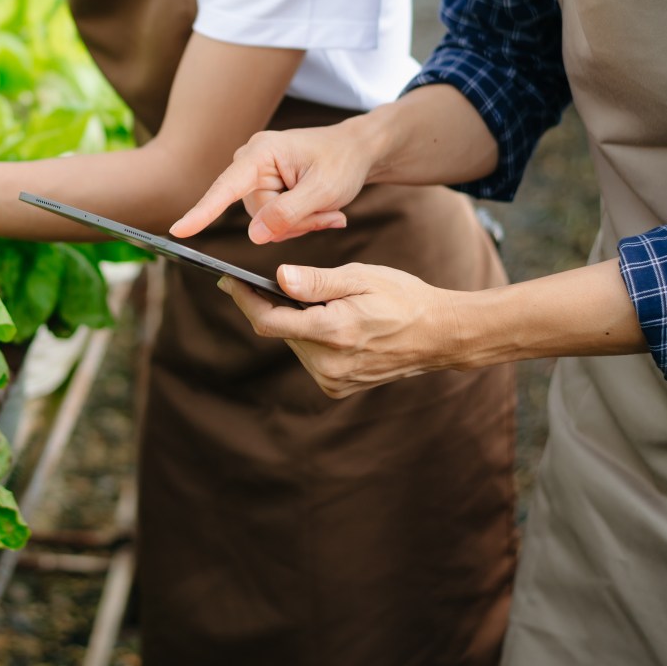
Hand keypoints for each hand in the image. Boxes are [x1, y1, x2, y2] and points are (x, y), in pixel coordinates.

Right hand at [170, 121, 376, 244]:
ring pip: (265, 222)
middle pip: (255, 214)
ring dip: (298, 223)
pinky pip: (272, 218)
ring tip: (326, 208)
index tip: (178, 231)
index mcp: (261, 153)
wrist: (358, 150)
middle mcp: (251, 161)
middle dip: (291, 223)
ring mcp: (256, 174)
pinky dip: (298, 221)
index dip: (202, 212)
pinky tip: (321, 210)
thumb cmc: (343, 162)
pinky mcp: (264, 186)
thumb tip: (253, 235)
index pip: (226, 188)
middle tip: (326, 213)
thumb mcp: (323, 191)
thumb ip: (287, 213)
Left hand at [218, 263, 469, 398]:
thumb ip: (318, 280)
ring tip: (321, 302)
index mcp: (333, 333)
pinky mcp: (337, 388)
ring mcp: (333, 380)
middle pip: (280, 331)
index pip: (270, 320)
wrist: (438, 335)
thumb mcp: (361, 277)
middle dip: (274, 305)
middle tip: (276, 281)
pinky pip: (310, 357)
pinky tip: (333, 324)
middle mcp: (329, 364)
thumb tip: (279, 279)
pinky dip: (312, 338)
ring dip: (296, 322)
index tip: (227, 280)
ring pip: (294, 343)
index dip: (244, 300)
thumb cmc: (402, 297)